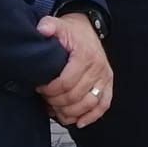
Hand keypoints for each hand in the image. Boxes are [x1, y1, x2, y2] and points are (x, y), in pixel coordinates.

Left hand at [35, 13, 112, 127]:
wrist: (87, 28)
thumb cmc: (70, 31)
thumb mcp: (58, 24)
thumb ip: (49, 26)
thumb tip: (43, 29)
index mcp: (85, 56)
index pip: (66, 83)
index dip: (50, 91)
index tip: (39, 88)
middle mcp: (98, 68)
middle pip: (76, 96)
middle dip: (57, 102)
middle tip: (45, 100)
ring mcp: (105, 77)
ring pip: (89, 104)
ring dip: (71, 112)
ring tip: (56, 111)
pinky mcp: (108, 83)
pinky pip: (104, 104)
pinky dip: (92, 116)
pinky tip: (79, 122)